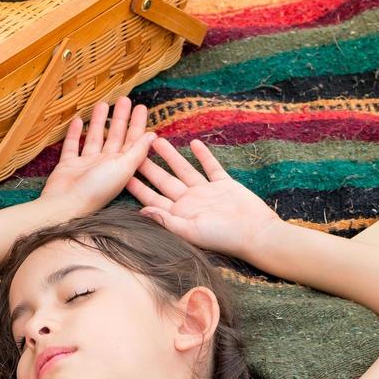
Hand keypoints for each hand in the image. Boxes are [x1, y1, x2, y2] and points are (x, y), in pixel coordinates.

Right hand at [39, 98, 156, 215]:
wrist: (66, 205)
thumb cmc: (97, 189)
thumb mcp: (123, 167)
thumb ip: (137, 151)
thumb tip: (153, 135)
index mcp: (121, 166)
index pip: (132, 140)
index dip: (137, 123)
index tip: (141, 106)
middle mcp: (105, 164)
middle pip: (114, 136)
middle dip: (120, 118)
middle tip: (123, 99)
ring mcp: (86, 165)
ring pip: (94, 138)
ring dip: (98, 122)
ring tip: (101, 103)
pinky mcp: (68, 166)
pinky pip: (72, 146)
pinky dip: (74, 134)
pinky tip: (77, 120)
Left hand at [125, 137, 281, 259]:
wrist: (256, 234)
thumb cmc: (223, 238)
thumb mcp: (191, 231)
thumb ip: (167, 220)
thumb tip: (141, 212)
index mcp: (179, 214)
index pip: (153, 199)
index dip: (137, 187)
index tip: (122, 175)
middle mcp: (190, 202)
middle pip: (164, 181)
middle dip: (149, 167)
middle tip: (133, 151)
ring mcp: (207, 192)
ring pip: (184, 170)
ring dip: (172, 156)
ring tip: (157, 141)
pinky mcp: (224, 184)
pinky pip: (211, 167)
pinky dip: (203, 155)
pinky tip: (194, 143)